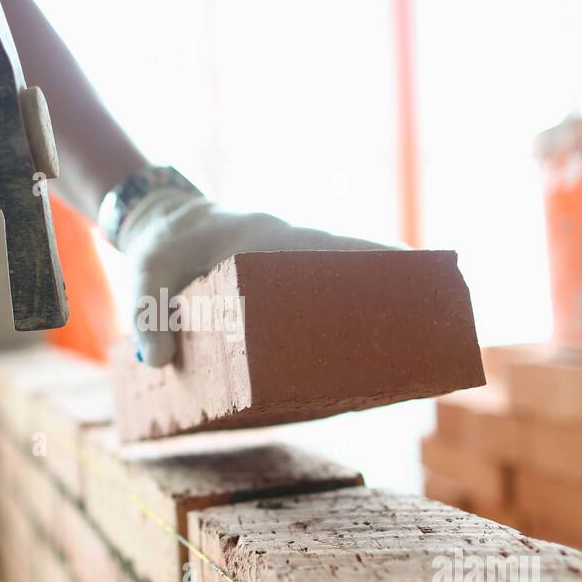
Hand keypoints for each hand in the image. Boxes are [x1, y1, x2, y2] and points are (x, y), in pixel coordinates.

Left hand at [119, 193, 394, 366]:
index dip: (368, 258)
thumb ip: (150, 310)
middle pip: (350, 262)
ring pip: (345, 276)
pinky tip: (368, 344)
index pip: (325, 247)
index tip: (409, 272)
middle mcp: (288, 247)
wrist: (165, 220)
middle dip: (390, 282)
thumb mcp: (147, 271)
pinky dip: (352, 306)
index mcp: (263, 239)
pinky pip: (327, 289)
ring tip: (416, 336)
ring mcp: (291, 261)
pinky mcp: (286, 279)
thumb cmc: (163, 243)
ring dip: (378, 298)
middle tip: (434, 312)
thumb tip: (159, 361)